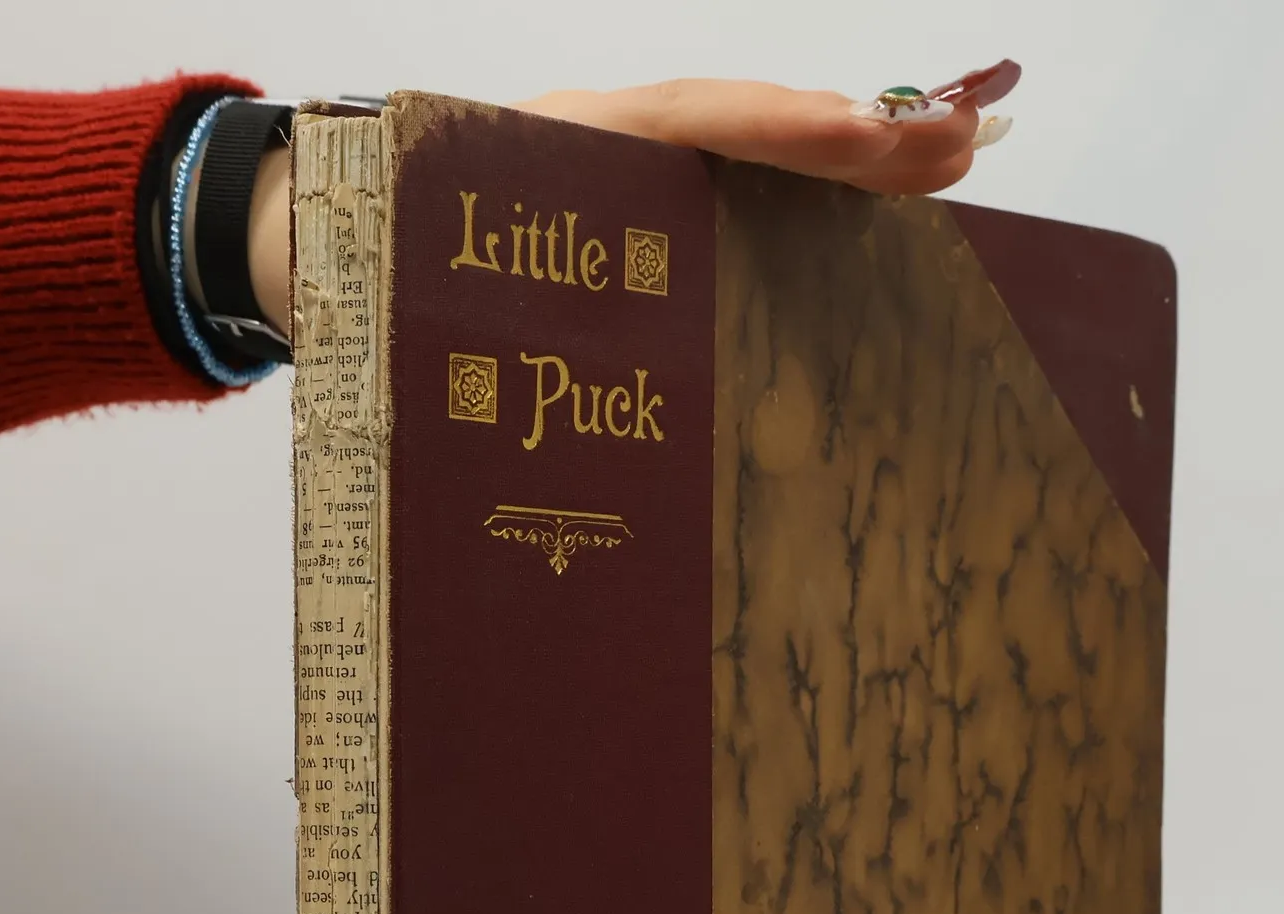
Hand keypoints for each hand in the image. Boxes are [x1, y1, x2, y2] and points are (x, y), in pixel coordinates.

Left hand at [247, 64, 1019, 335]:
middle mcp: (599, 144)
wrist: (320, 245)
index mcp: (559, 151)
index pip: (698, 122)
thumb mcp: (441, 297)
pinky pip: (718, 177)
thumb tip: (600, 421)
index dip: (792, 133)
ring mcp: (613, 164)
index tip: (881, 140)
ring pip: (739, 146)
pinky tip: (854, 207)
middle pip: (745, 121)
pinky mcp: (622, 200)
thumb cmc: (377, 284)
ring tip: (936, 164)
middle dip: (856, 135)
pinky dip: (790, 181)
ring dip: (837, 155)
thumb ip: (514, 333)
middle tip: (963, 144)